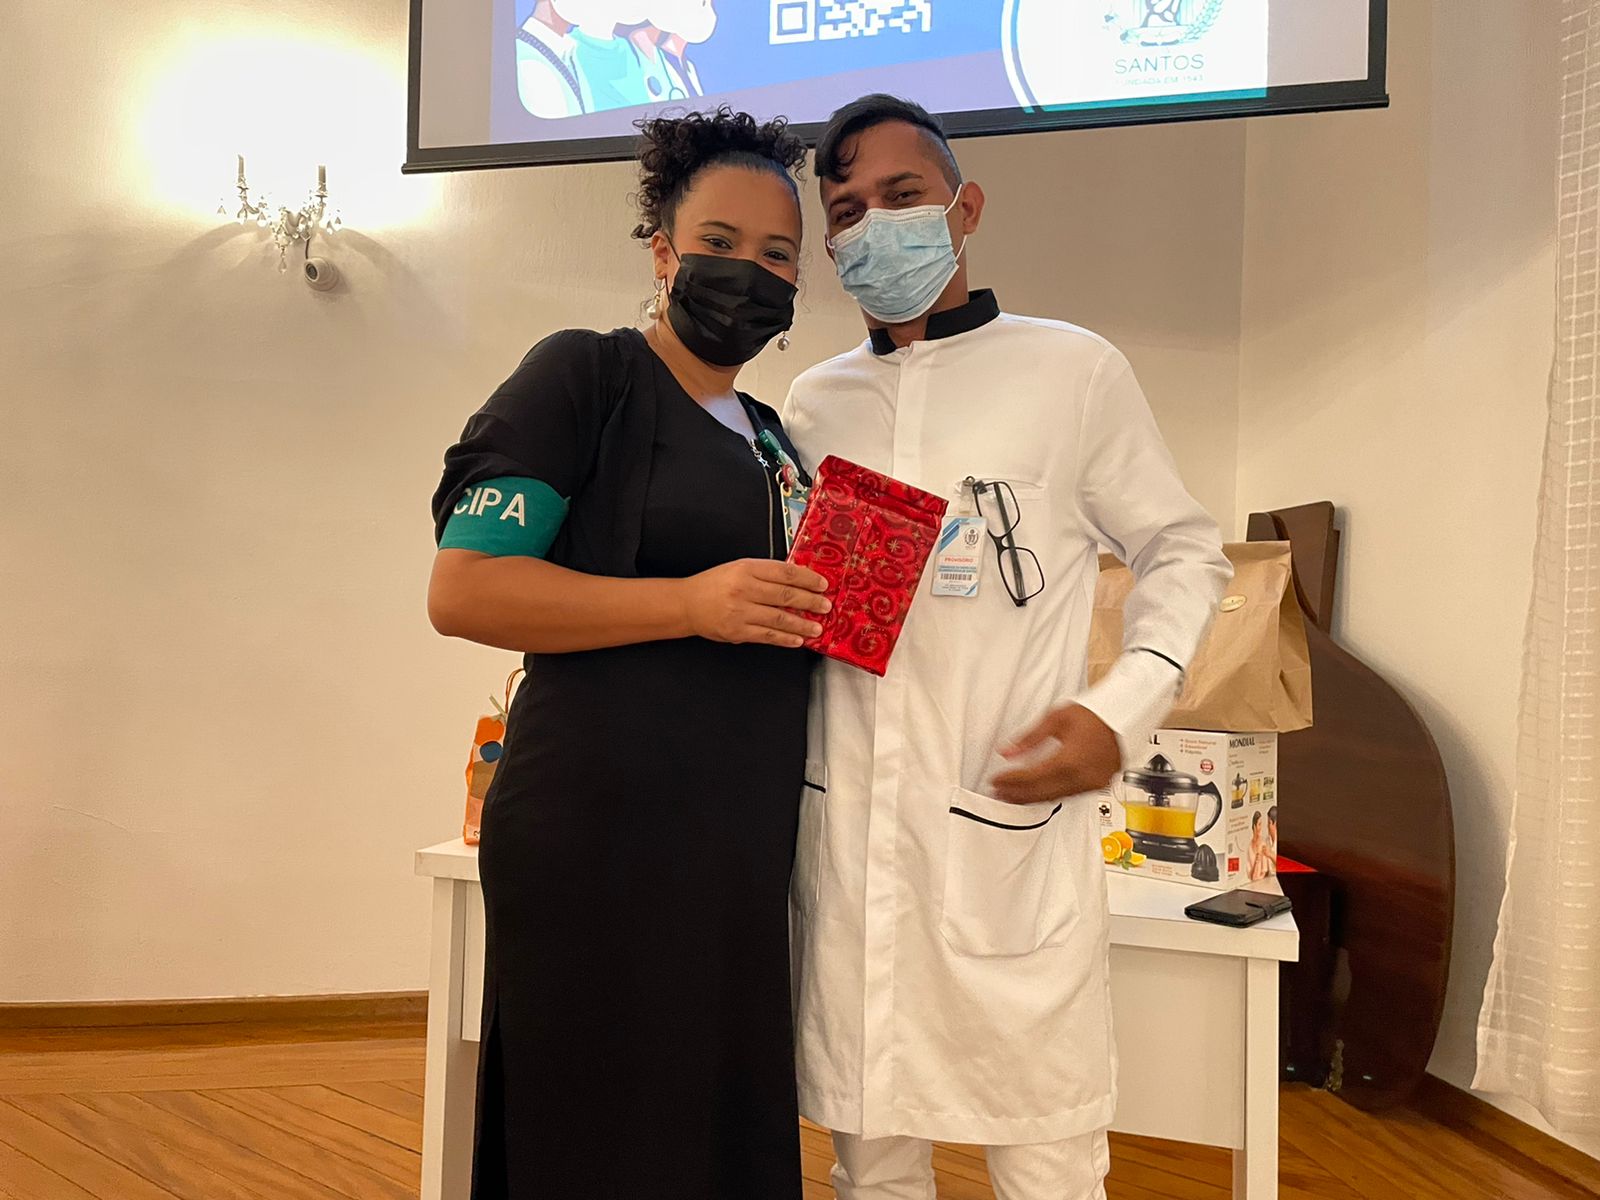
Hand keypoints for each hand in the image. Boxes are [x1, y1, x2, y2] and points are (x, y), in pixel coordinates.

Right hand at [680, 559, 830, 647]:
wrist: (687, 604)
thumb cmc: (715, 584)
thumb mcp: (739, 568)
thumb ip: (765, 573)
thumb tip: (798, 580)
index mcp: (746, 568)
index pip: (784, 572)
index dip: (807, 579)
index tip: (822, 584)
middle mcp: (744, 588)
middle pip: (785, 595)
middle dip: (810, 602)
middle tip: (826, 606)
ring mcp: (740, 611)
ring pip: (779, 618)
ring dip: (802, 624)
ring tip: (817, 627)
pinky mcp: (737, 631)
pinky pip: (767, 636)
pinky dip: (785, 639)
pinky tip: (797, 640)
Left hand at [989, 704, 1120, 804]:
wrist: (1124, 717)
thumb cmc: (1094, 715)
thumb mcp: (1056, 718)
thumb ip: (1029, 738)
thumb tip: (1007, 751)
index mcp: (1070, 760)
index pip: (1032, 776)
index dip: (1011, 780)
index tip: (995, 780)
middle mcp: (1082, 776)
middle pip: (1042, 792)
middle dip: (1017, 794)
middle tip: (998, 793)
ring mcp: (1091, 783)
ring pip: (1055, 797)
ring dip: (1031, 798)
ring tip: (1012, 796)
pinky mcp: (1097, 785)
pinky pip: (1068, 795)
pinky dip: (1049, 795)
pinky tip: (1037, 793)